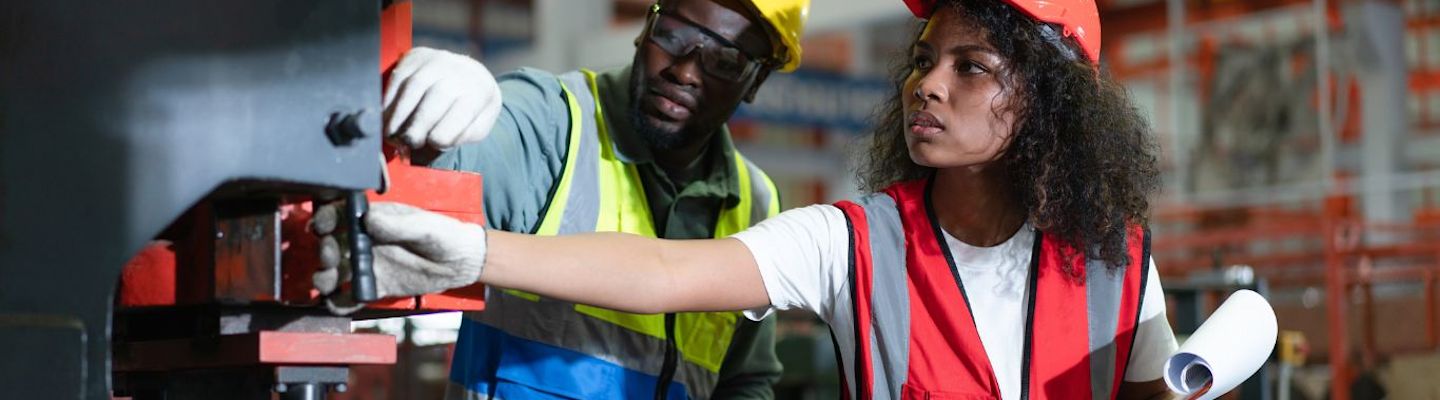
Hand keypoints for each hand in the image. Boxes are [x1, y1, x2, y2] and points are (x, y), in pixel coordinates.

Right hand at [312, 201, 487, 313]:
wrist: (460, 263)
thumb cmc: (443, 235)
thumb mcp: (423, 226)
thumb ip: (397, 225)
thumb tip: (369, 220)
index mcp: (373, 219)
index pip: (340, 216)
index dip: (326, 219)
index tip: (322, 227)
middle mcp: (366, 241)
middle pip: (333, 245)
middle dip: (325, 250)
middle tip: (331, 256)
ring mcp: (369, 265)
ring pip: (337, 272)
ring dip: (326, 276)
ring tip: (329, 281)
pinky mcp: (377, 287)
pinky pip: (352, 296)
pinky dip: (340, 302)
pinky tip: (337, 303)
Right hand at [384, 47, 501, 148]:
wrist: (470, 74)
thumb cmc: (471, 108)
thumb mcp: (478, 126)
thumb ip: (462, 136)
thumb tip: (436, 142)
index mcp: (478, 92)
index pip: (460, 115)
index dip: (442, 135)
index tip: (430, 144)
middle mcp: (458, 72)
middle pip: (434, 99)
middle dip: (416, 126)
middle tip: (406, 143)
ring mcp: (435, 61)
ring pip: (412, 87)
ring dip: (397, 115)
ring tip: (390, 134)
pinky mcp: (415, 57)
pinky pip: (398, 78)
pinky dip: (388, 100)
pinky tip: (385, 117)